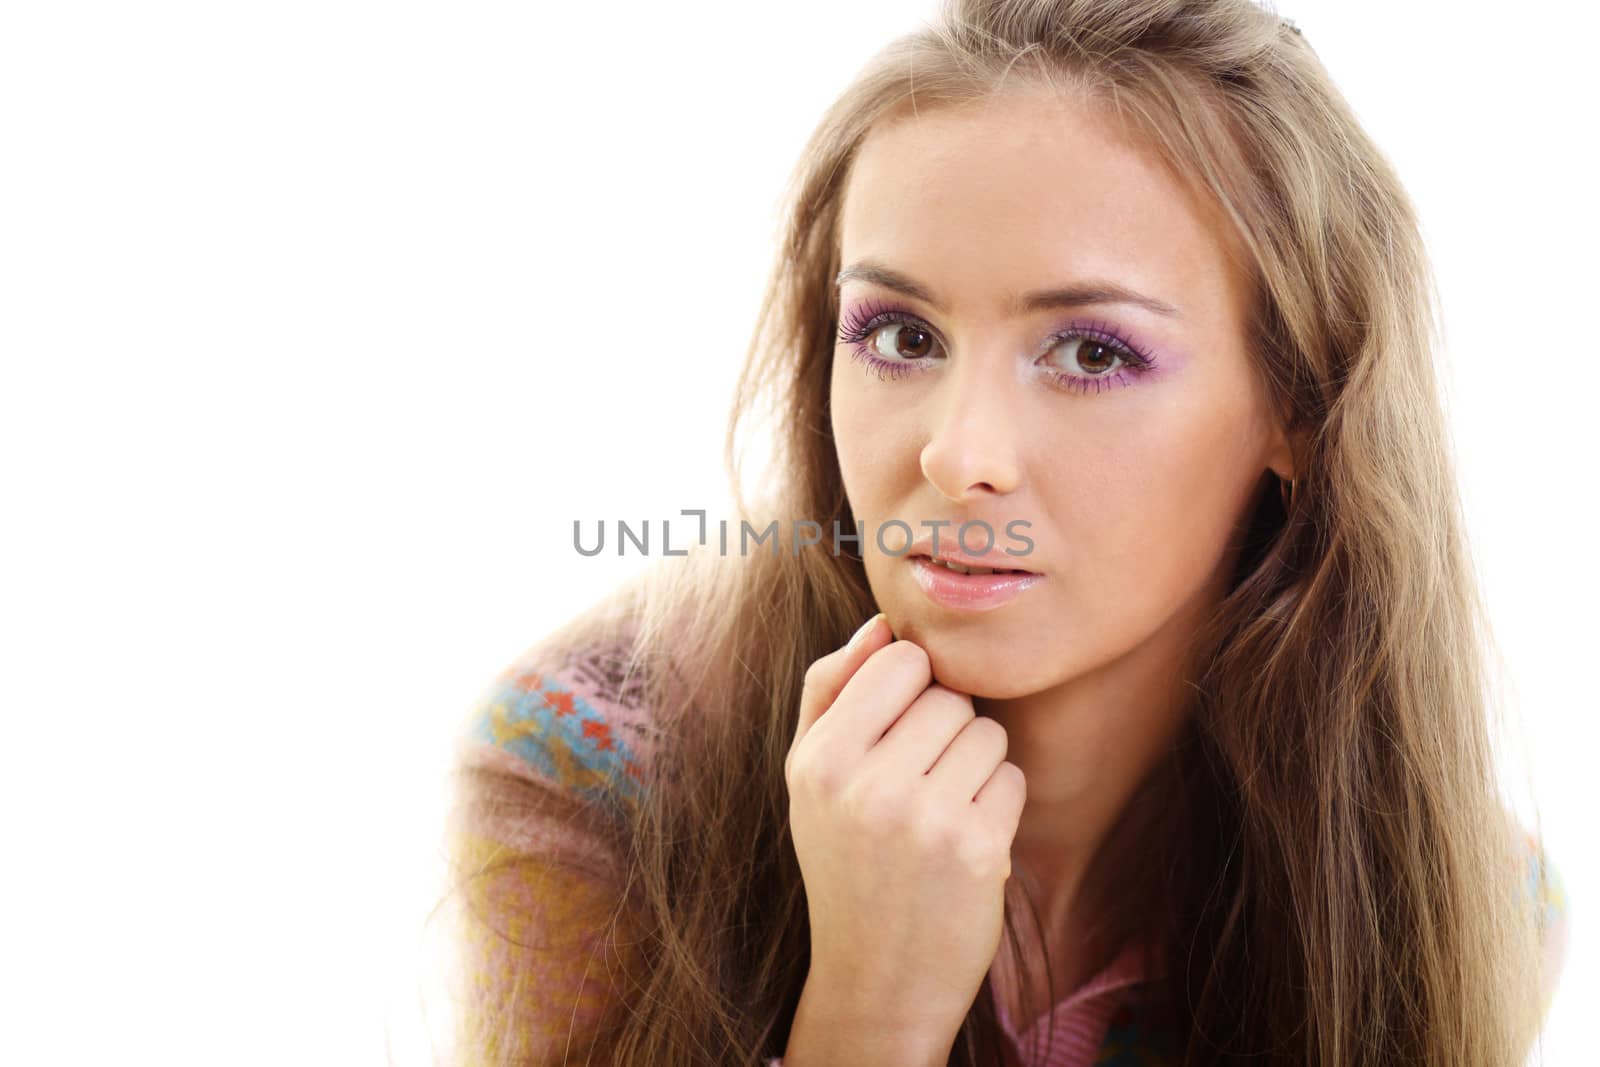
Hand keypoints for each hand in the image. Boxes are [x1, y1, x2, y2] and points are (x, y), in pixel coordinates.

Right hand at [784, 613, 1026, 1043]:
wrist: (876, 979)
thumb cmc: (846, 859)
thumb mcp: (811, 775)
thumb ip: (833, 688)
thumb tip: (884, 622)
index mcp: (819, 759)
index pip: (899, 659)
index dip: (911, 689)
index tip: (897, 733)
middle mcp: (866, 785)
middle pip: (949, 695)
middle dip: (946, 730)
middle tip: (918, 786)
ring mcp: (923, 818)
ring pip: (987, 731)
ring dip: (976, 764)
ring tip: (940, 812)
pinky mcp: (977, 849)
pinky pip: (1011, 776)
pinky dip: (997, 803)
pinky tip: (966, 841)